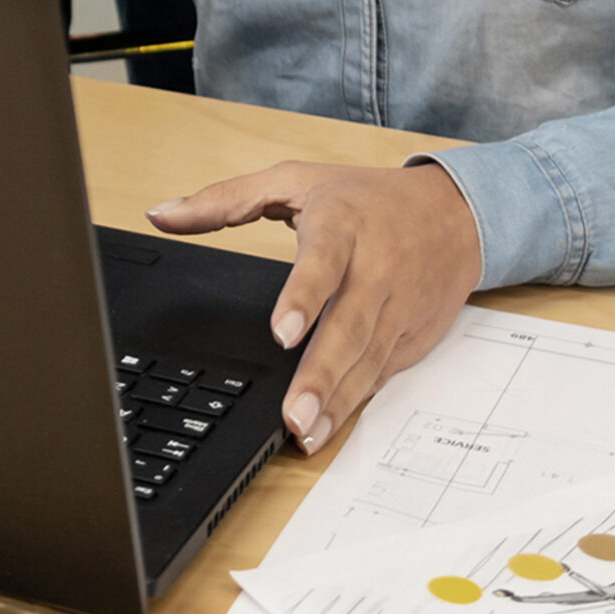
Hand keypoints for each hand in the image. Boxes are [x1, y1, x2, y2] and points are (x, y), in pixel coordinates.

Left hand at [146, 160, 481, 455]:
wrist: (454, 214)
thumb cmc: (364, 197)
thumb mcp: (293, 179)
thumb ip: (224, 199)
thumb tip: (160, 214)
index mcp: (343, 225)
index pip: (324, 262)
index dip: (304, 296)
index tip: (283, 332)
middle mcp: (375, 268)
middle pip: (349, 325)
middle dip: (321, 375)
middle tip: (293, 415)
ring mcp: (397, 308)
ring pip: (367, 359)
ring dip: (337, 402)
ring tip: (305, 434)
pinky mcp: (410, 337)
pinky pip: (380, 374)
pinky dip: (356, 403)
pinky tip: (329, 428)